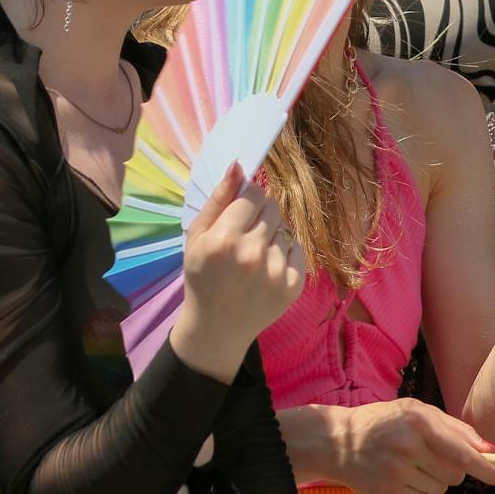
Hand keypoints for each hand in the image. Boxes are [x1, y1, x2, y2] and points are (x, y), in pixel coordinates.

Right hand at [172, 164, 305, 379]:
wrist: (216, 327)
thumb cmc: (202, 276)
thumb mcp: (197, 236)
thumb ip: (218, 199)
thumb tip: (239, 165)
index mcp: (223, 240)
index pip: (253, 195)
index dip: (248, 199)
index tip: (241, 210)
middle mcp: (252, 254)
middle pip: (273, 208)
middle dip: (261, 214)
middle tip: (246, 234)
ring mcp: (275, 271)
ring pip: (285, 229)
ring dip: (272, 235)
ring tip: (254, 255)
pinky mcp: (293, 285)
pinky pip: (297, 249)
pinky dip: (285, 253)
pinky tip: (267, 267)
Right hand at [333, 399, 494, 493]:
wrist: (338, 442)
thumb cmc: (384, 423)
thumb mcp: (417, 412)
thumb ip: (455, 428)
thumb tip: (489, 449)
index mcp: (418, 422)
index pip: (462, 452)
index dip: (487, 468)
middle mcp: (407, 448)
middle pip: (456, 474)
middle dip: (453, 468)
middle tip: (429, 456)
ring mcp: (395, 473)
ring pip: (442, 489)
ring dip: (435, 480)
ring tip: (410, 465)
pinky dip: (420, 493)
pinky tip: (402, 478)